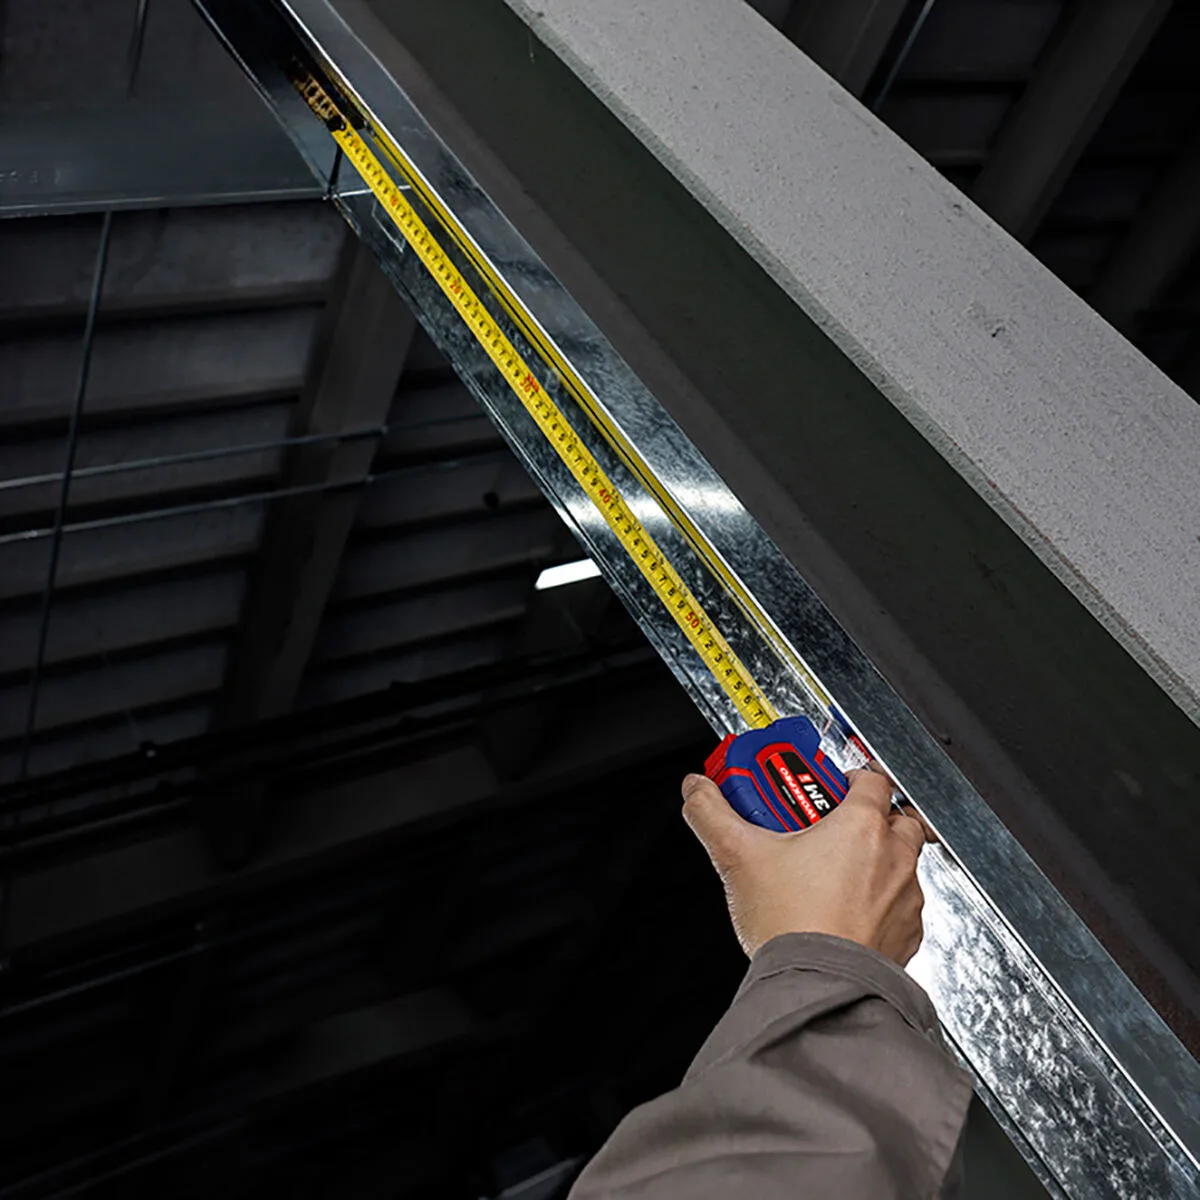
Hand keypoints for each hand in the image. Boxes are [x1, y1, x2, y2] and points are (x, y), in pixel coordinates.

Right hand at [681, 767, 926, 963]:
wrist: (817, 986)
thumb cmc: (791, 924)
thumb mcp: (737, 856)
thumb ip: (711, 813)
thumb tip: (697, 791)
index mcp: (861, 825)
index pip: (869, 777)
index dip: (843, 777)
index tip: (814, 788)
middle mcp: (894, 856)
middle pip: (893, 815)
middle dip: (866, 816)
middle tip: (825, 828)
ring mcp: (905, 897)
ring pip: (902, 861)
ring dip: (877, 859)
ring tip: (833, 872)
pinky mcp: (906, 933)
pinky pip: (902, 904)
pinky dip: (882, 901)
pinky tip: (846, 910)